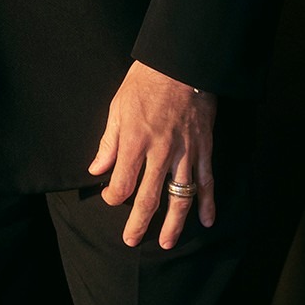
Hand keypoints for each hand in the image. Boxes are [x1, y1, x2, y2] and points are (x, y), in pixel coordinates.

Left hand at [88, 60, 216, 249]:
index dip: (113, 197)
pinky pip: (207, 181)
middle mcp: (160, 151)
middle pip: (149, 198)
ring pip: (180, 197)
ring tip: (167, 242)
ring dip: (173, 223)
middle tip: (132, 240)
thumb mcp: (118, 107)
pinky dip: (208, 202)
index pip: (122, 183)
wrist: (181, 62)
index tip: (110, 198)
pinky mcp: (204, 148)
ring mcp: (185, 152)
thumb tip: (97, 168)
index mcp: (135, 140)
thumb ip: (109, 142)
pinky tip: (207, 220)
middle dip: (139, 224)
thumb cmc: (145, 81)